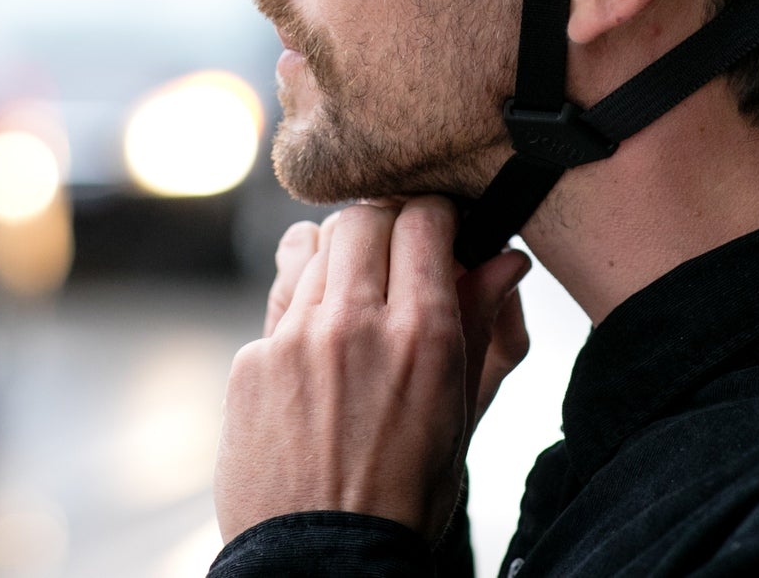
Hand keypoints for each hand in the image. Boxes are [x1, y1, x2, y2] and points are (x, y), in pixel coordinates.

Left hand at [216, 198, 530, 542]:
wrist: (322, 561)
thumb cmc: (406, 495)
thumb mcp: (461, 413)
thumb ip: (481, 324)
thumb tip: (506, 258)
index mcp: (421, 336)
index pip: (423, 217)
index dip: (433, 217)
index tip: (436, 234)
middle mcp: (355, 324)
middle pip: (363, 215)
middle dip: (383, 227)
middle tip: (394, 260)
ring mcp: (295, 339)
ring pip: (313, 245)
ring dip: (337, 259)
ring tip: (351, 299)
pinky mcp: (252, 360)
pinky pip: (280, 302)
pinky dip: (301, 312)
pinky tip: (315, 355)